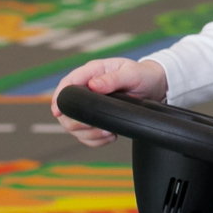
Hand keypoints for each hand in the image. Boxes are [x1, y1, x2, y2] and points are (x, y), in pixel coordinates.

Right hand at [51, 58, 166, 147]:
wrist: (154, 86)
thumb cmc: (142, 75)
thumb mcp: (131, 74)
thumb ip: (112, 79)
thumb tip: (93, 86)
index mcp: (92, 72)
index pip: (67, 84)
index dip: (59, 98)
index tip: (58, 112)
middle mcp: (87, 88)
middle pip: (66, 109)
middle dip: (77, 122)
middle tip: (98, 128)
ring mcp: (90, 105)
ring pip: (74, 125)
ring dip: (88, 133)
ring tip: (108, 133)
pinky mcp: (96, 118)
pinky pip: (86, 134)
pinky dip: (95, 140)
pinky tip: (110, 136)